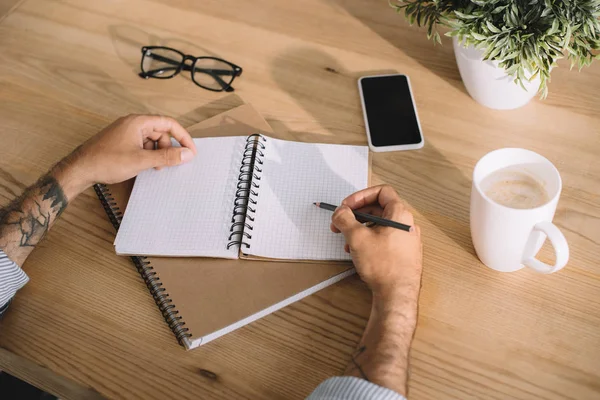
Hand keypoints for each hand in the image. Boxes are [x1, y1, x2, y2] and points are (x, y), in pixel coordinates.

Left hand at [52, 115, 196, 199]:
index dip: (183, 137)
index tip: (190, 151)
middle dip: (169, 147)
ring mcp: (126, 133)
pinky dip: (148, 155)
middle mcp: (132, 124)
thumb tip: (186, 154)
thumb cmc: (106, 161)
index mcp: (138, 122)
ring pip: (152, 140)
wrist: (80, 169)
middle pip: (161, 132)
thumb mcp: (141, 160)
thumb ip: (166, 157)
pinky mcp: (122, 142)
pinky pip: (142, 145)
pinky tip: (145, 166)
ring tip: (156, 167)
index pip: (169, 123)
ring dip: (158, 153)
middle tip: (173, 163)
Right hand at [331, 185, 422, 298]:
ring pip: (380, 225)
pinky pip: (384, 238)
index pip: (381, 192)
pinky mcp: (403, 253)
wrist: (397, 295)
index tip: (347, 205)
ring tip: (348, 241)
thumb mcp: (357, 237)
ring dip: (360, 228)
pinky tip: (358, 252)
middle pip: (379, 208)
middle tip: (341, 222)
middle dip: (356, 214)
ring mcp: (406, 240)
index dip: (361, 196)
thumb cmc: (385, 267)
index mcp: (400, 214)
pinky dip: (369, 239)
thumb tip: (340, 212)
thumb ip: (345, 219)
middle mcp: (407, 225)